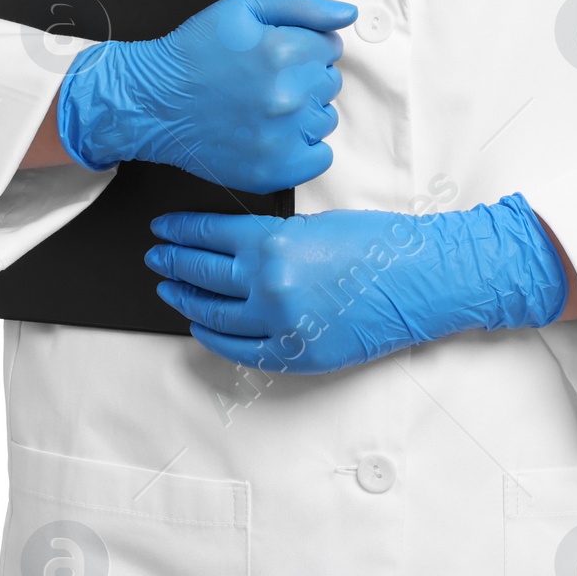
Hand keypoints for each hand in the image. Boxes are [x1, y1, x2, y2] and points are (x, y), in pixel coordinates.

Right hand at [55, 0, 354, 192]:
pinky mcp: (272, 170)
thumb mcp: (243, 7)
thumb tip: (345, 15)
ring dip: (305, 110)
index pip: (330, 47)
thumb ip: (303, 6)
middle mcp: (287, 96)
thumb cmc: (193, 53)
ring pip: (326, 118)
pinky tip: (276, 132)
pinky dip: (304, 146)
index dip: (304, 46)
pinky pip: (319, 157)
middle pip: (330, 81)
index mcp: (283, 52)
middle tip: (266, 77)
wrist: (153, 101)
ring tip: (266, 105)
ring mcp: (281, 137)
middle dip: (305, 75)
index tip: (278, 52)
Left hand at [144, 194, 567, 372]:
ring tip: (169, 287)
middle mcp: (268, 285)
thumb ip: (272, 235)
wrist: (421, 279)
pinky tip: (200, 326)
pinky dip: (213, 336)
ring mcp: (279, 324)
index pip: (209, 236)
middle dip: (173, 262)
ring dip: (186, 299)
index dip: (180, 232)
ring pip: (213, 313)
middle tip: (155, 255)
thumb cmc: (378, 242)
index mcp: (273, 243)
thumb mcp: (316, 223)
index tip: (163, 228)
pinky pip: (239, 348)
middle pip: (202, 273)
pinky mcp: (295, 353)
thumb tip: (234, 244)